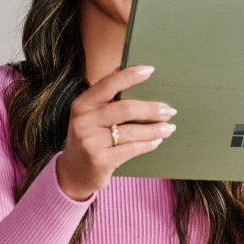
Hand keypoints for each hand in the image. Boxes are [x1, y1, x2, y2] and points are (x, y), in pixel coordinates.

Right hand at [56, 65, 176, 199]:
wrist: (74, 172)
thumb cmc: (90, 138)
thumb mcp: (90, 116)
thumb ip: (106, 98)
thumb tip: (131, 72)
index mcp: (82, 104)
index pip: (108, 84)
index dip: (130, 76)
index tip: (150, 70)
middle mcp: (84, 121)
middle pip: (126, 109)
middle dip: (152, 109)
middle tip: (170, 110)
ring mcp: (91, 142)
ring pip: (132, 131)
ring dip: (155, 129)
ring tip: (170, 128)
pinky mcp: (101, 160)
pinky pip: (132, 149)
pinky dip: (148, 144)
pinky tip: (158, 141)